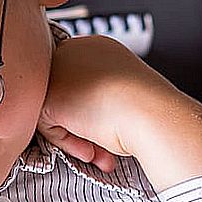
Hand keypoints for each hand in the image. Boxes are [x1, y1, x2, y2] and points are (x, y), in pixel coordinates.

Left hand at [38, 35, 201, 188]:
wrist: (154, 116)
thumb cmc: (150, 113)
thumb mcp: (125, 97)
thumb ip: (101, 99)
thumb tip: (85, 121)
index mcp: (100, 49)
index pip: (81, 83)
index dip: (92, 114)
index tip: (108, 132)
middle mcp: (79, 50)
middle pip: (65, 96)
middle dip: (81, 127)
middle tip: (99, 151)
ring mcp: (61, 69)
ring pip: (56, 111)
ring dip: (76, 137)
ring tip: (99, 153)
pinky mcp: (50, 91)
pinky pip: (48, 125)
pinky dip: (68, 142)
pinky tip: (92, 150)